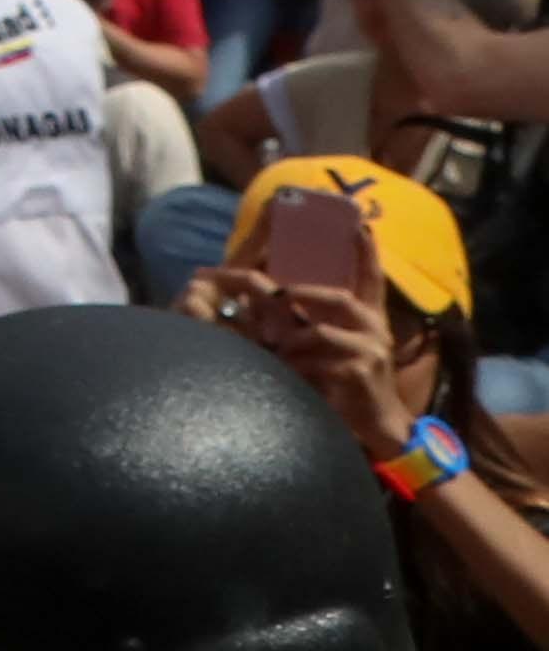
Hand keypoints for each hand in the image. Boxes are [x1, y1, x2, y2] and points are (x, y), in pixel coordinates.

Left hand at [207, 267, 415, 459]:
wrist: (380, 426)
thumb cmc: (350, 384)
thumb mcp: (338, 348)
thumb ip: (318, 324)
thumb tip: (278, 300)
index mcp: (370, 318)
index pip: (372, 279)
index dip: (367, 252)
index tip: (361, 225)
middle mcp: (376, 329)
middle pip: (339, 298)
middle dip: (301, 294)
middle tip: (273, 292)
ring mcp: (372, 350)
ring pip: (320, 331)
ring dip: (290, 339)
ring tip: (270, 346)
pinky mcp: (362, 372)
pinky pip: (318, 361)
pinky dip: (296, 365)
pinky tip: (286, 371)